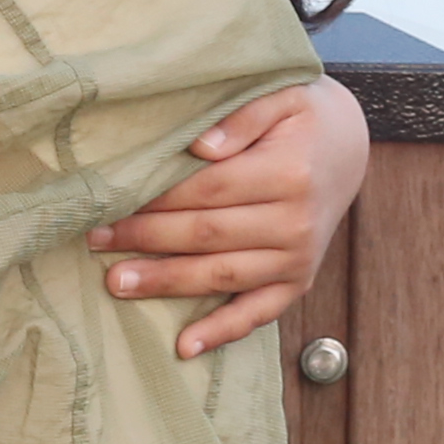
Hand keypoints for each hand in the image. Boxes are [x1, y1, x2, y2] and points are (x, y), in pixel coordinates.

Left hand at [86, 80, 371, 358]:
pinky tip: (184, 347)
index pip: (208, 190)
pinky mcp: (299, 281)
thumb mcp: (281, 96)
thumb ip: (241, 117)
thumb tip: (199, 147)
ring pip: (222, 276)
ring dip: (166, 283)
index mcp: (289, 173)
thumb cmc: (303, 116)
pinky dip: (221, 332)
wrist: (349, 147)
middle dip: (146, 239)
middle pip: (207, 235)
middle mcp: (296, 222)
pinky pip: (259, 313)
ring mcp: (299, 258)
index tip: (111, 200)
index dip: (157, 198)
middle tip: (95, 238)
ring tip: (116, 283)